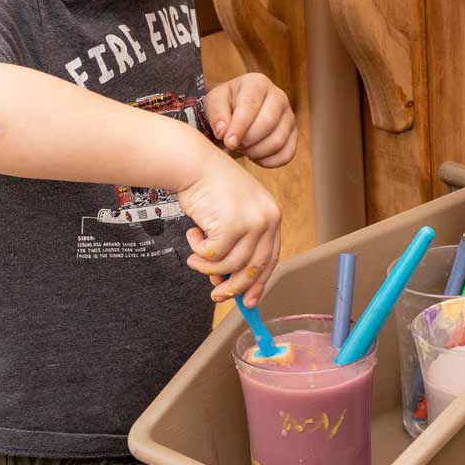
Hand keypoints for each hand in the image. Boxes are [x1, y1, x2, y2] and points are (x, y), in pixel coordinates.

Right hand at [179, 145, 282, 304]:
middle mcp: (267, 219)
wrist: (193, 163)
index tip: (248, 301)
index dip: (258, 283)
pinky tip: (193, 235)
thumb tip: (224, 283)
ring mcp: (252, 222)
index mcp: (271, 215)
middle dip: (234, 288)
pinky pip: (213, 256)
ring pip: (231, 265)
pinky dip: (199, 251)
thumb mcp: (229, 218)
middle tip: (217, 296)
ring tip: (194, 255)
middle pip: (255, 268)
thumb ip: (233, 248)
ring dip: (207, 266)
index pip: (271, 258)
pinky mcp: (232, 225)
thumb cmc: (209, 188)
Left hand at [204, 74, 297, 168]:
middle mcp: (278, 96)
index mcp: (257, 83)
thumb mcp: (213, 102)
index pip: (251, 105)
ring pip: (278, 141)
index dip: (239, 127)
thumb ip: (216, 115)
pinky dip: (268, 161)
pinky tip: (255, 156)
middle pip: (268, 123)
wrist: (238, 108)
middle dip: (248, 140)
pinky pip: (287, 154)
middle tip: (234, 145)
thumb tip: (223, 133)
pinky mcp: (294, 134)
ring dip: (256, 152)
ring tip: (243, 148)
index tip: (228, 143)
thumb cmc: (225, 104)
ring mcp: (289, 115)